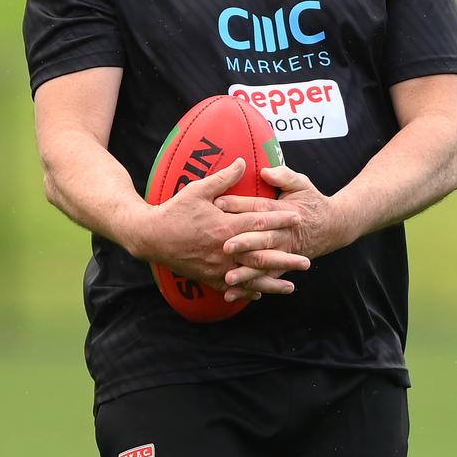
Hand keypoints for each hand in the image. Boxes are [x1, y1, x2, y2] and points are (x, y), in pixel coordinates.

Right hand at [140, 159, 308, 299]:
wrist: (150, 237)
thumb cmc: (174, 210)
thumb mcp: (198, 189)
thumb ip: (224, 178)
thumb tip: (244, 161)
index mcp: (224, 226)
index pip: (259, 222)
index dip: (280, 219)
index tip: (298, 218)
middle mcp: (224, 250)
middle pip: (261, 256)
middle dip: (285, 259)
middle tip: (306, 261)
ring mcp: (217, 267)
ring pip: (250, 277)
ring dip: (272, 282)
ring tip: (291, 287)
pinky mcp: (207, 277)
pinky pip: (232, 287)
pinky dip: (248, 291)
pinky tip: (260, 295)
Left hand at [215, 165, 343, 295]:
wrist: (332, 227)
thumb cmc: (311, 201)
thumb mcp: (301, 184)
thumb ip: (284, 176)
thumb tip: (265, 171)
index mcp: (284, 211)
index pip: (260, 207)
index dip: (240, 204)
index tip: (219, 203)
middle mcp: (283, 234)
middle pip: (262, 238)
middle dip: (243, 242)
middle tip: (224, 246)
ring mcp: (283, 253)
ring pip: (263, 263)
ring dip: (245, 272)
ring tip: (227, 278)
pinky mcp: (281, 266)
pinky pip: (264, 279)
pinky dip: (248, 287)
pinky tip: (230, 294)